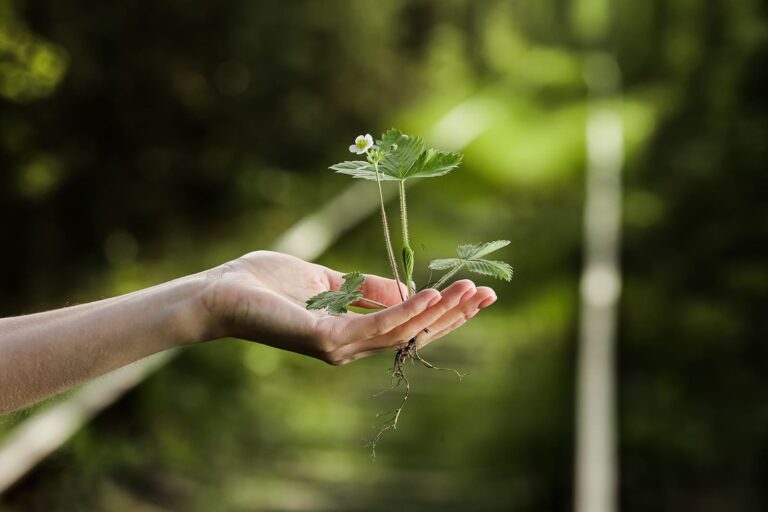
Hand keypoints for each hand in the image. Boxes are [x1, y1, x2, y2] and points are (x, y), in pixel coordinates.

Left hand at [201, 251, 496, 364]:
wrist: (221, 292)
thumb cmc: (266, 284)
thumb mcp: (327, 280)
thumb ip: (365, 288)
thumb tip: (408, 289)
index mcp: (351, 332)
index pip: (407, 325)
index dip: (441, 311)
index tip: (474, 292)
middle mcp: (351, 347)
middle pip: (413, 333)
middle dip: (452, 315)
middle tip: (487, 295)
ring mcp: (340, 347)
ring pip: (402, 332)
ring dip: (437, 312)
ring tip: (467, 292)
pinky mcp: (327, 340)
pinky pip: (376, 327)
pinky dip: (406, 311)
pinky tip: (429, 295)